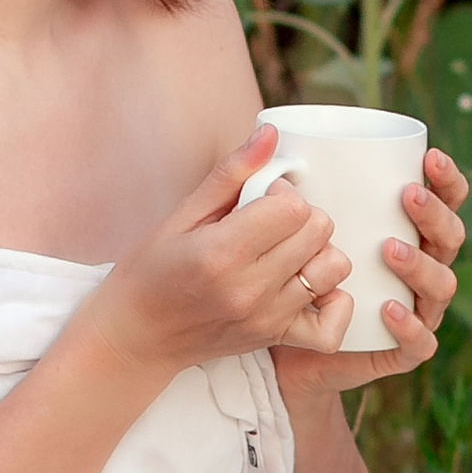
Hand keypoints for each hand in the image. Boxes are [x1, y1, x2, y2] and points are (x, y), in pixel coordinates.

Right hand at [78, 123, 353, 385]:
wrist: (137, 335)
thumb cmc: (152, 270)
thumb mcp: (181, 215)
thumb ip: (232, 172)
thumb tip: (270, 134)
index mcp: (222, 251)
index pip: (293, 207)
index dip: (281, 193)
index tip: (259, 199)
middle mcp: (249, 288)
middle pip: (319, 231)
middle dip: (301, 216)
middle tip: (270, 223)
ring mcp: (266, 318)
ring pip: (333, 269)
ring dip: (317, 252)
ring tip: (286, 252)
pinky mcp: (275, 338)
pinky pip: (331, 326)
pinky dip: (333, 302)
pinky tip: (308, 286)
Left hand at [275, 145, 468, 400]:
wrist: (281, 346)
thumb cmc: (290, 271)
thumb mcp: (285, 224)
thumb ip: (282, 183)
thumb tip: (267, 129)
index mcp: (407, 231)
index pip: (444, 201)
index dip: (446, 180)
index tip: (429, 157)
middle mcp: (419, 268)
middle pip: (450, 238)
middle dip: (435, 215)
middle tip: (407, 196)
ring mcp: (414, 310)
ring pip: (442, 287)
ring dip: (421, 266)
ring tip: (391, 249)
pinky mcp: (399, 350)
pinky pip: (419, 342)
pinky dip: (409, 326)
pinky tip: (389, 309)